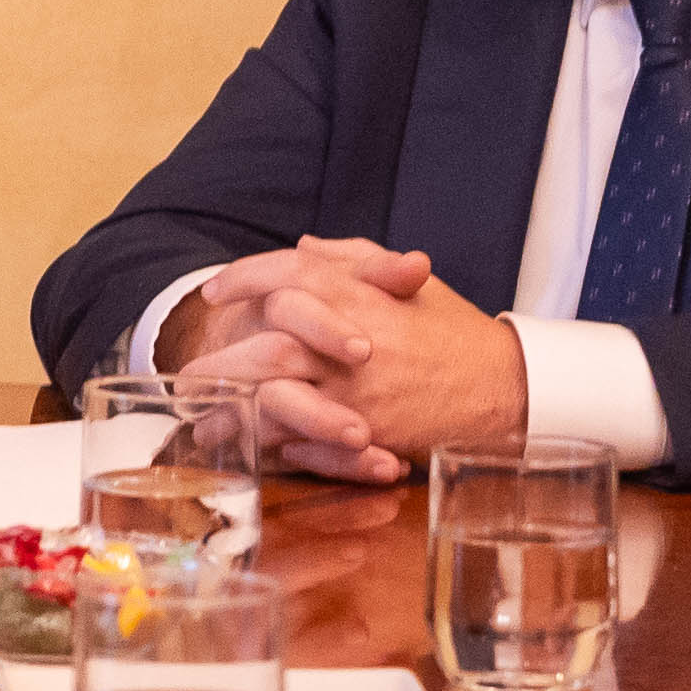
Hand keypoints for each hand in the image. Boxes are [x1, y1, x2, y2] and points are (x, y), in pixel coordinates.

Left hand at [170, 241, 515, 482]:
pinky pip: (303, 439)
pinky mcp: (365, 431)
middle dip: (221, 357)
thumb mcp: (407, 280)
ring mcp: (356, 390)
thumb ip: (351, 259)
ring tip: (202, 414)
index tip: (215, 290)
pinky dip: (269, 440)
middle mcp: (350, 340)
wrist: (500, 386)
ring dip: (232, 408)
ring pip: (275, 396)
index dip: (244, 277)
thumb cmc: (451, 330)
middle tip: (190, 369)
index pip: (287, 273)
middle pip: (266, 344)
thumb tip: (300, 249)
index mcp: (359, 294)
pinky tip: (246, 441)